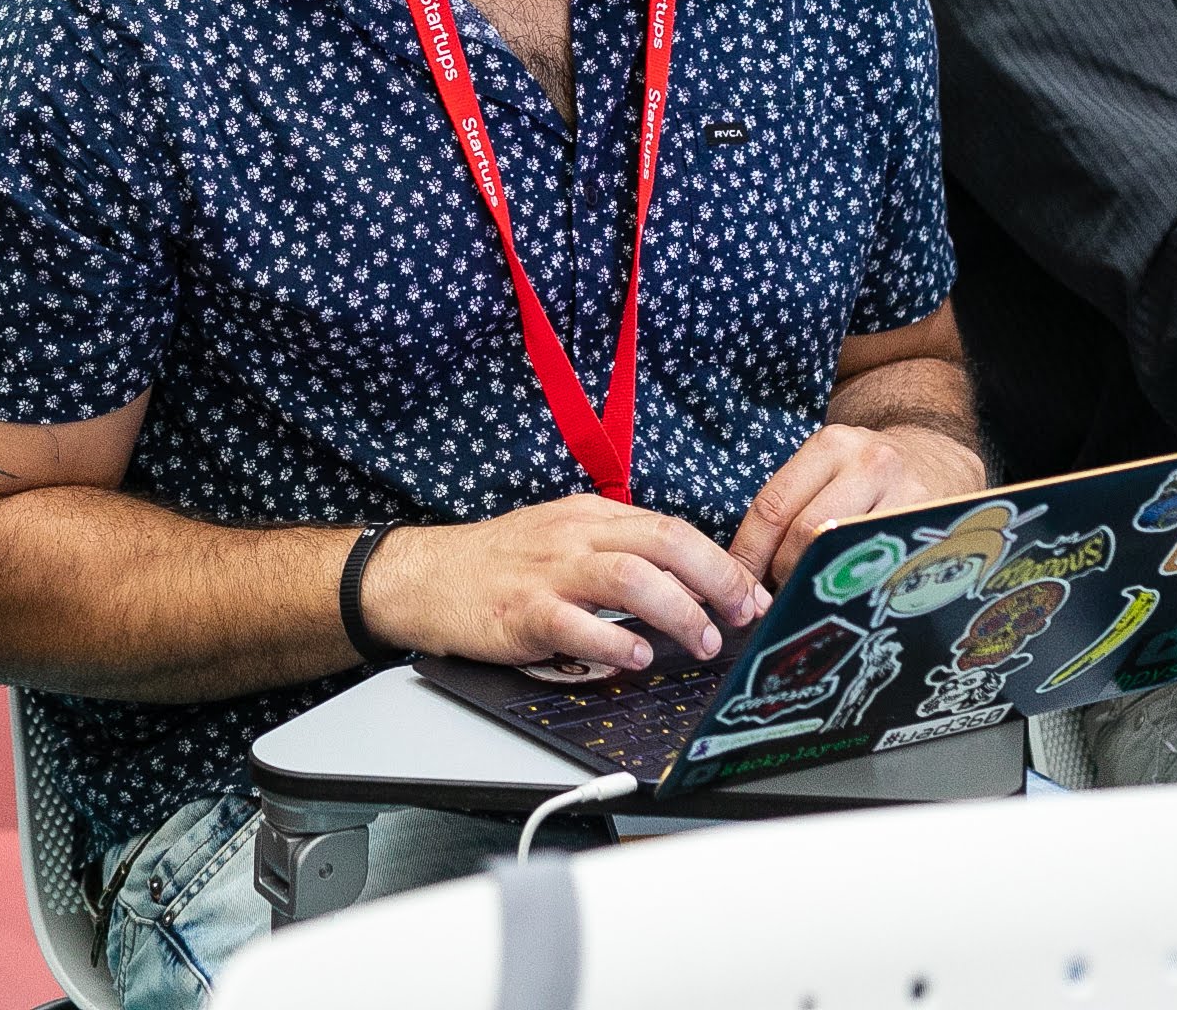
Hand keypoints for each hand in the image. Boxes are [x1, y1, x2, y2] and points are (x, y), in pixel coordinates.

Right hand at [362, 495, 770, 676]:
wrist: (424, 576)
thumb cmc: (498, 564)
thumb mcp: (563, 539)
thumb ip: (618, 553)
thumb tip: (687, 585)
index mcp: (591, 516)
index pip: (672, 528)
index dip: (722, 563)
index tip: (752, 596)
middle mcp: (575, 536)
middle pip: (665, 542)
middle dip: (717, 579)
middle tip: (743, 616)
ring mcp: (549, 573)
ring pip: (631, 577)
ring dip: (679, 612)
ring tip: (701, 642)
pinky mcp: (522, 613)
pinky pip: (577, 626)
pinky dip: (615, 644)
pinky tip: (635, 661)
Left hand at [730, 423, 985, 589]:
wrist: (939, 457)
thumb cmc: (868, 473)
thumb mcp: (829, 468)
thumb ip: (791, 507)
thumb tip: (745, 572)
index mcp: (830, 447)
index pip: (773, 507)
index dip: (749, 554)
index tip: (737, 585)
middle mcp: (869, 463)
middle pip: (806, 534)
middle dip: (782, 576)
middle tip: (773, 601)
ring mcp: (906, 495)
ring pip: (845, 556)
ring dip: (818, 587)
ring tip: (808, 602)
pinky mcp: (931, 526)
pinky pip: (884, 571)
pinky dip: (858, 591)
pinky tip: (849, 601)